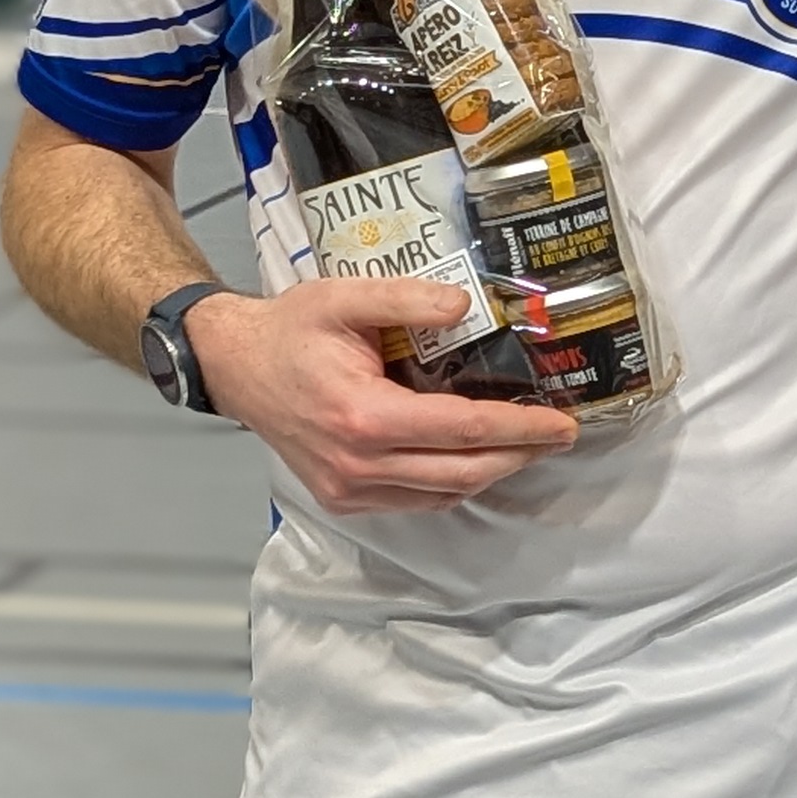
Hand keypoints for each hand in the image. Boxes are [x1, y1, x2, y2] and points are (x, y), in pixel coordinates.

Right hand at [183, 283, 579, 514]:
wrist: (234, 366)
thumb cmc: (290, 330)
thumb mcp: (343, 296)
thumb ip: (407, 298)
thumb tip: (467, 308)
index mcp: (363, 415)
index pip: (463, 429)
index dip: (520, 428)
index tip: (562, 424)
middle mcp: (358, 463)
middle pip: (463, 472)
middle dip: (519, 455)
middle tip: (559, 435)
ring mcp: (349, 488)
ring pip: (443, 494)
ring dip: (490, 472)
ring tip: (525, 444)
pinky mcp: (343, 498)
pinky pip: (415, 501)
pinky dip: (453, 483)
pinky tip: (474, 456)